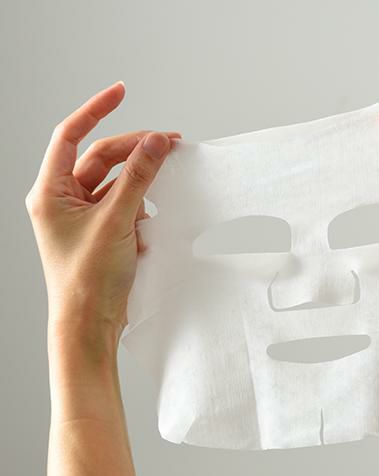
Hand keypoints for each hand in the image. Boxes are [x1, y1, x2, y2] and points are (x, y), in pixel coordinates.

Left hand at [26, 81, 179, 336]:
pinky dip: (141, 210)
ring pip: (117, 184)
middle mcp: (64, 200)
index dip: (96, 109)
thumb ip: (138, 178)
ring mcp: (83, 217)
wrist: (90, 322)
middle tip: (169, 144)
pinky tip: (150, 225)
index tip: (122, 91)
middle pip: (102, 160)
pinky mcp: (102, 232)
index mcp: (50, 192)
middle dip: (135, 152)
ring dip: (142, 184)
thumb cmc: (88, 278)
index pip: (71, 136)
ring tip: (165, 186)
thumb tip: (156, 142)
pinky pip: (125, 207)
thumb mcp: (116, 221)